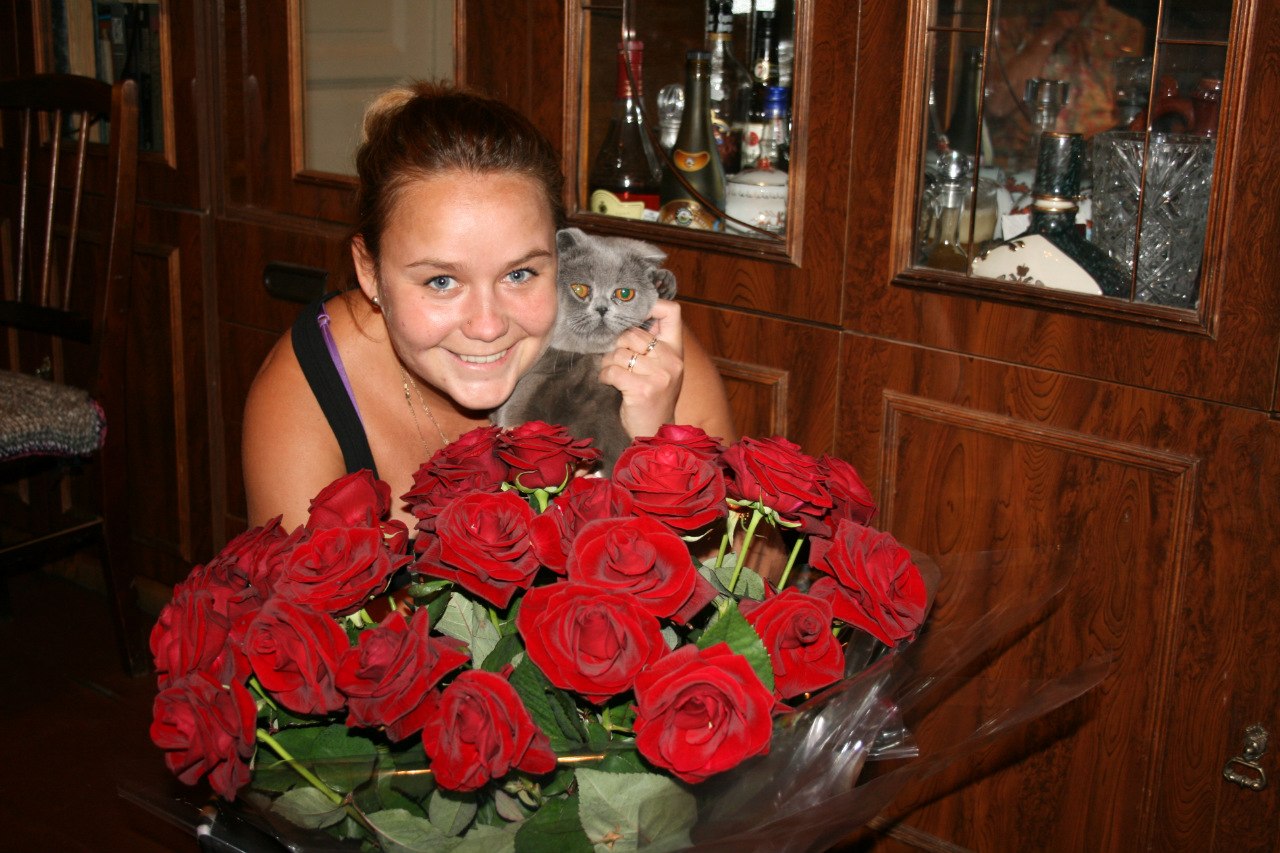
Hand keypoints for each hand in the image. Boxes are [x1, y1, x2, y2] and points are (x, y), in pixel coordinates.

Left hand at [599, 299, 684, 439]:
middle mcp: (671, 361)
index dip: (651, 305)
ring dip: (608, 362)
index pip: (672, 312)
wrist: (656, 432)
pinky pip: (612, 370)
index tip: (634, 315)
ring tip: (612, 372)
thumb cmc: (654, 399)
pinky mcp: (642, 390)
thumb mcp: (662, 368)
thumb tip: (628, 319)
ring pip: (620, 352)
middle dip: (617, 344)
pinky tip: (608, 382)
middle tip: (615, 358)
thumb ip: (652, 346)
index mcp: (677, 351)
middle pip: (633, 333)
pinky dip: (605, 375)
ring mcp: (659, 376)